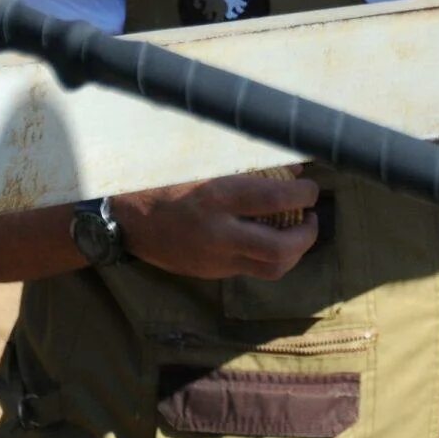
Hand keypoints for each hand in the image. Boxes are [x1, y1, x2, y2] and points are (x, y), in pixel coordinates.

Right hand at [114, 169, 320, 280]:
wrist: (126, 219)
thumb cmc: (167, 180)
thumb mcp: (207, 164)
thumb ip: (253, 167)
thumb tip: (294, 171)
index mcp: (217, 197)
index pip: (275, 198)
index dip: (304, 194)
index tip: (310, 188)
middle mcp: (219, 234)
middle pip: (280, 249)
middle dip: (307, 235)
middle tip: (312, 217)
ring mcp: (215, 260)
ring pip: (271, 270)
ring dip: (294, 253)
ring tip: (298, 233)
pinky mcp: (210, 274)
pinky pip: (250, 271)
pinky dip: (268, 257)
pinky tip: (270, 240)